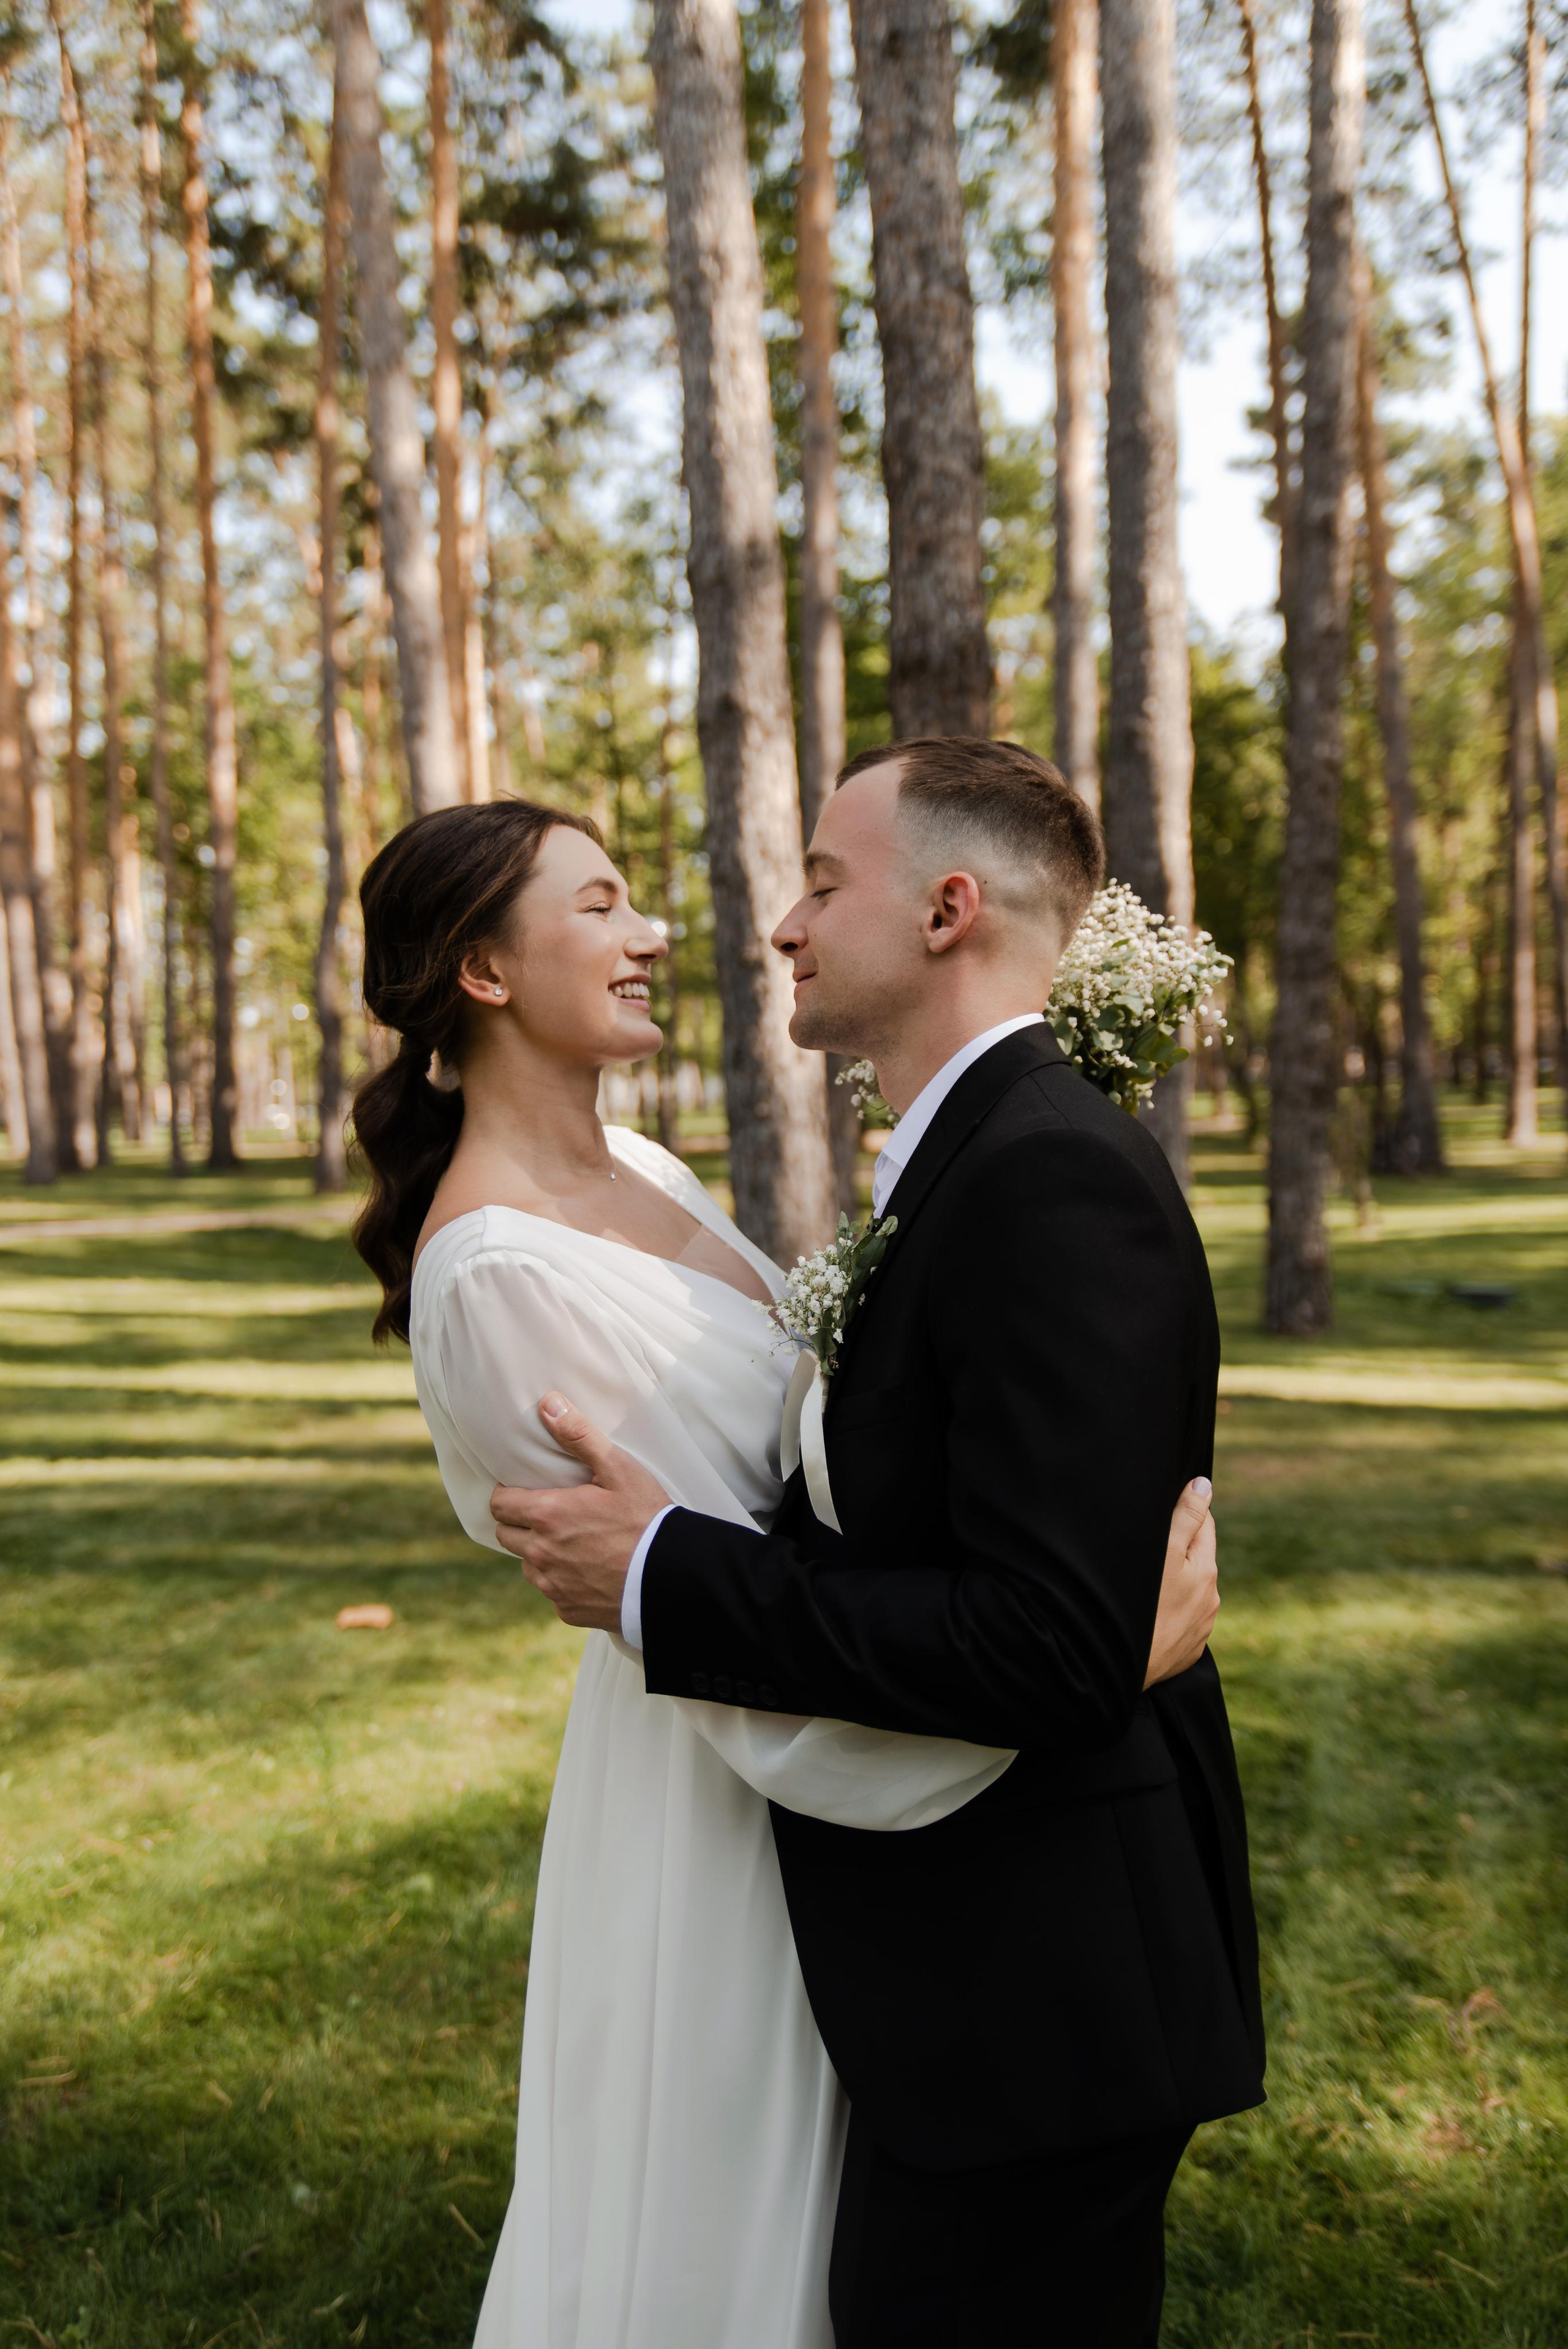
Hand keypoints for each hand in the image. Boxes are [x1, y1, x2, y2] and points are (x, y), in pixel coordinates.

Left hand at [490, 1394, 670, 1633]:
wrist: (672, 1576)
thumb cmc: (646, 1518)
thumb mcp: (618, 1469)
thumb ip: (580, 1435)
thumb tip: (548, 1404)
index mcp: (547, 1516)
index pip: (499, 1504)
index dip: (509, 1494)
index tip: (526, 1490)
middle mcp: (540, 1554)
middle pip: (506, 1535)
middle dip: (519, 1522)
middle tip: (549, 1513)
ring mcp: (552, 1586)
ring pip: (527, 1566)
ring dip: (539, 1553)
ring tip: (571, 1542)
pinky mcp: (567, 1610)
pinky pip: (552, 1592)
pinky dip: (562, 1581)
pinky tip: (588, 1570)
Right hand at [1143, 1477, 1217, 1689]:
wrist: (1123, 1668)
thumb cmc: (1143, 1604)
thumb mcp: (1164, 1551)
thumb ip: (1186, 1516)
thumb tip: (1205, 1485)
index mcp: (1207, 1570)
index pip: (1205, 1524)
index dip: (1186, 1511)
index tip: (1164, 1509)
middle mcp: (1211, 1600)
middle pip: (1197, 1558)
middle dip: (1180, 1547)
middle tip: (1148, 1545)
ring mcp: (1200, 1628)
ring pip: (1189, 1591)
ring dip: (1175, 1582)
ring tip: (1146, 1583)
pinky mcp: (1186, 1651)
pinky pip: (1180, 1621)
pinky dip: (1169, 1611)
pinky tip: (1148, 1613)